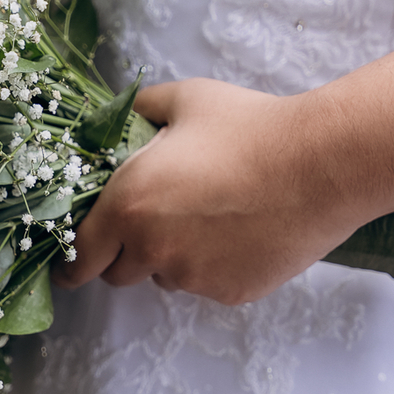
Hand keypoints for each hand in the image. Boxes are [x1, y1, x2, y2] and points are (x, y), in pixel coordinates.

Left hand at [56, 77, 363, 305]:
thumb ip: (136, 112)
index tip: (71, 262)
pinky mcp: (230, 293)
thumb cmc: (250, 126)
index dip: (72, 260)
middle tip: (153, 220)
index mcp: (128, 205)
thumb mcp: (184, 101)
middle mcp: (153, 250)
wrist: (322, 165)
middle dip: (125, 253)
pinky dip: (213, 265)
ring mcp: (194, 276)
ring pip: (165, 277)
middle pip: (118, 273)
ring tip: (210, 215)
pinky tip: (241, 230)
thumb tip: (115, 118)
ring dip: (171, 257)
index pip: (79, 255)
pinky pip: (207, 284)